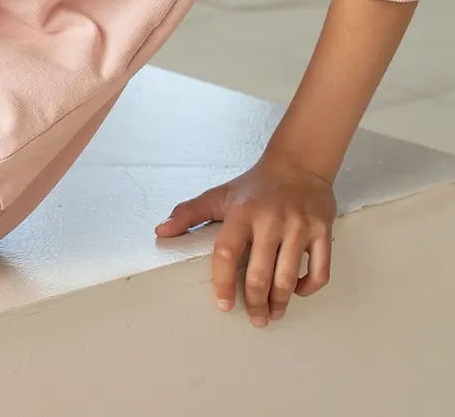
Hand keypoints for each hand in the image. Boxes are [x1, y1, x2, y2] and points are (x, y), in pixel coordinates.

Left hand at [155, 150, 336, 327]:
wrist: (298, 163)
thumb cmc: (255, 186)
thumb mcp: (220, 195)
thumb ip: (190, 213)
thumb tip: (162, 231)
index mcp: (242, 212)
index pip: (227, 251)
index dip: (222, 282)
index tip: (223, 305)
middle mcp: (270, 219)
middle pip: (259, 273)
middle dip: (255, 303)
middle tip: (255, 319)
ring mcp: (298, 226)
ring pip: (288, 277)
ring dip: (279, 302)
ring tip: (272, 314)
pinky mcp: (322, 231)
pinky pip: (319, 271)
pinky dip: (308, 288)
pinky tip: (297, 292)